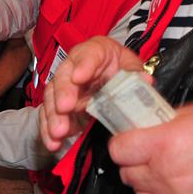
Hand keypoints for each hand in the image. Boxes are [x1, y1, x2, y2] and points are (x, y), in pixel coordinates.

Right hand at [40, 36, 145, 150]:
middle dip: (63, 94)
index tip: (79, 77)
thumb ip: (135, 74)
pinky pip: (49, 117)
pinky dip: (48, 130)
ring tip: (58, 131)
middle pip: (63, 77)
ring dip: (53, 116)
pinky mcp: (59, 107)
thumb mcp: (131, 67)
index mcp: (94, 52)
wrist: (112, 81)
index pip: (88, 55)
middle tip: (65, 108)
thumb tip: (144, 80)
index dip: (83, 66)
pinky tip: (52, 142)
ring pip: (52, 98)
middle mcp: (73, 68)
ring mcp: (64, 88)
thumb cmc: (119, 69)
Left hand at [109, 99, 192, 193]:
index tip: (129, 140)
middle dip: (135, 163)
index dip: (122, 143)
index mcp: (165, 145)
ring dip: (148, 185)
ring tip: (168, 173)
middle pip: (126, 174)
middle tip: (151, 154)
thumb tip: (152, 123)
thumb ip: (169, 119)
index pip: (117, 150)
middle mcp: (166, 176)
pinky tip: (181, 192)